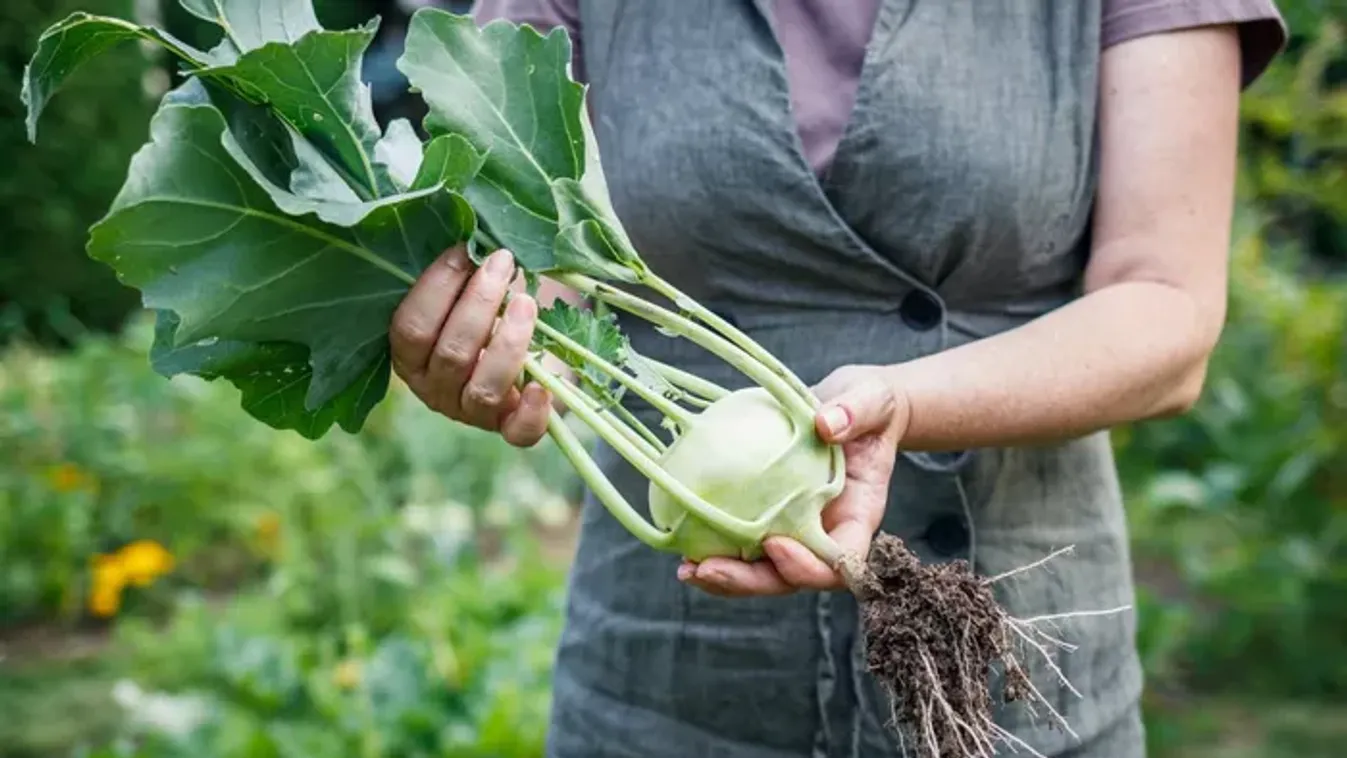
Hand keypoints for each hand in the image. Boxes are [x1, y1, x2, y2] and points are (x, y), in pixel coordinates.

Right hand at [389, 245, 552, 446]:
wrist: (527, 348)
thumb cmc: (488, 310)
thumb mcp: (466, 291)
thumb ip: (458, 270)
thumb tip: (468, 231)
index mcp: (411, 356)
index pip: (410, 327)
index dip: (436, 287)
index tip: (465, 249)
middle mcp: (434, 389)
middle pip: (451, 353)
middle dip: (480, 302)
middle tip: (504, 262)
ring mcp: (471, 412)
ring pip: (483, 389)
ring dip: (508, 342)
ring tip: (528, 302)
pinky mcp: (509, 426)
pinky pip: (518, 433)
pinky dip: (531, 411)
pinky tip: (542, 384)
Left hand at [678, 365, 909, 596]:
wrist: (852, 406)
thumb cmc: (870, 406)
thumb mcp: (872, 399)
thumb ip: (857, 410)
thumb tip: (826, 423)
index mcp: (857, 515)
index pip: (840, 562)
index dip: (809, 567)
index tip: (776, 543)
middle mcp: (825, 532)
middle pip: (791, 578)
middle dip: (750, 581)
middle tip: (708, 569)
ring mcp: (796, 529)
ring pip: (764, 570)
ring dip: (726, 576)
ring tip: (688, 569)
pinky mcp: (770, 517)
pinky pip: (745, 543)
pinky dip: (716, 549)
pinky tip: (682, 544)